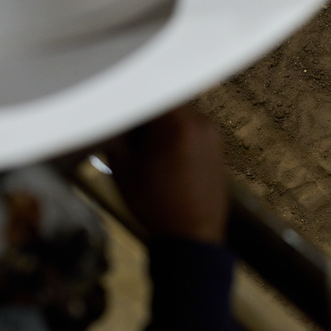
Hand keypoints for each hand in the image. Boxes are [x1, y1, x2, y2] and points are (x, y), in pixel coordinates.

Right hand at [105, 107, 228, 244]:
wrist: (191, 236)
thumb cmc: (154, 203)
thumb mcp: (123, 167)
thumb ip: (117, 134)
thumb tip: (113, 116)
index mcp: (178, 122)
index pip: (148, 94)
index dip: (128, 103)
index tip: (116, 115)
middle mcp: (201, 121)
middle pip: (165, 105)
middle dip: (145, 117)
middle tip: (128, 136)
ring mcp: (213, 135)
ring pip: (178, 119)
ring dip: (160, 128)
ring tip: (145, 152)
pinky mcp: (218, 149)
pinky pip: (191, 133)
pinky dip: (175, 139)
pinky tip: (163, 161)